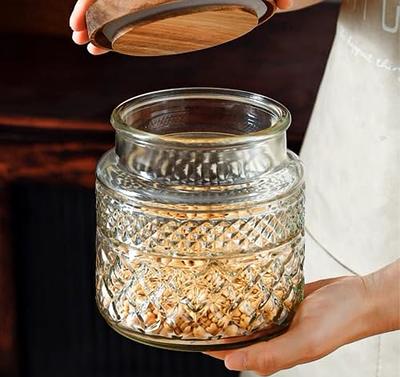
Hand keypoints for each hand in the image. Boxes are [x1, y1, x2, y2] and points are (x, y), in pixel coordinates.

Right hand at [69, 0, 294, 54]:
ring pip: (132, 3)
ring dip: (104, 21)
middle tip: (77, 35)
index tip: (84, 16)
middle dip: (95, 9)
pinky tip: (113, 43)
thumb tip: (281, 2)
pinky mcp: (178, 8)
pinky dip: (126, 27)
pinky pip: (146, 16)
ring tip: (87, 42)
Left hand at [205, 261, 399, 375]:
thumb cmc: (339, 323)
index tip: (185, 334)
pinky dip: (244, 294)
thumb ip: (270, 355)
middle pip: (234, 334)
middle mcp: (272, 337)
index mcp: (273, 353)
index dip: (208, 346)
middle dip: (212, 325)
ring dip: (226, 308)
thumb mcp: (305, 342)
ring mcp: (276, 318)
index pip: (231, 352)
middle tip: (189, 308)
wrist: (360, 297)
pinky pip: (257, 299)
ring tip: (203, 294)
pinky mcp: (281, 301)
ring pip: (244, 316)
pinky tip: (231, 284)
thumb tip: (230, 364)